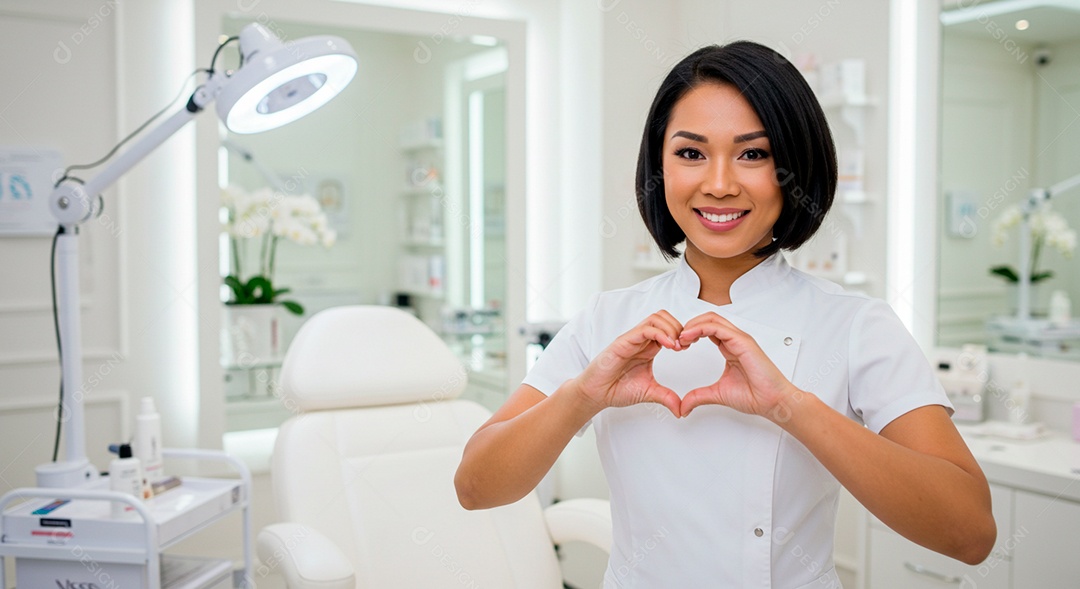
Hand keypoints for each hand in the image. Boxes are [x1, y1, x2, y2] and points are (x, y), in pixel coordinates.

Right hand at [571, 310, 683, 417]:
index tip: (688, 348)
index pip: (669, 328)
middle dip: (679, 328)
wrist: (596, 394)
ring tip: (677, 345)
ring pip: (656, 318)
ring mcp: (632, 339)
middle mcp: (641, 340)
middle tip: (684, 345)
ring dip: (671, 328)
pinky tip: (668, 346)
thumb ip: (666, 397)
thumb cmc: (616, 389)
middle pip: (664, 317)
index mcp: (648, 348)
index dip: (682, 335)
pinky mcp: (623, 342)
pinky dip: (660, 333)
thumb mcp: (649, 392)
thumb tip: (681, 410)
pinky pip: (645, 329)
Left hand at [677, 312, 798, 419]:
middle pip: (707, 319)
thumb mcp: (717, 394)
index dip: (689, 334)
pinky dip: (700, 328)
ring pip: (711, 319)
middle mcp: (734, 340)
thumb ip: (698, 397)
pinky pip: (718, 327)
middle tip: (675, 340)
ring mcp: (739, 339)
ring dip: (692, 325)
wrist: (773, 402)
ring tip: (680, 338)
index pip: (706, 329)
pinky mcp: (743, 342)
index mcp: (730, 348)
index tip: (677, 346)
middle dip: (688, 326)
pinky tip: (688, 337)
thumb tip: (683, 406)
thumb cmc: (755, 395)